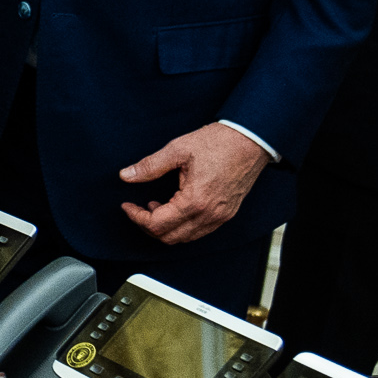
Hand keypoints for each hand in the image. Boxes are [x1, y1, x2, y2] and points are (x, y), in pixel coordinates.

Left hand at [118, 122, 270, 246]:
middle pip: (170, 237)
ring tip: (155, 206)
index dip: (136, 217)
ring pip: (185, 237)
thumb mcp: (178, 149)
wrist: (251, 140)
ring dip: (166, 227)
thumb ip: (150, 166)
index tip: (127, 206)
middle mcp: (209, 215)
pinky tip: (175, 207)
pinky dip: (182, 226)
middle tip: (137, 208)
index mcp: (195, 201)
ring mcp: (220, 217)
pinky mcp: (227, 214)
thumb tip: (126, 175)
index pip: (157, 224)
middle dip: (148, 226)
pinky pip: (200, 231)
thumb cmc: (219, 142)